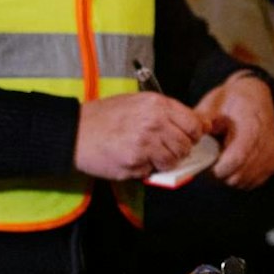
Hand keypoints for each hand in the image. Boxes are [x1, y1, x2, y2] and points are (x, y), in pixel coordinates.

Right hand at [75, 93, 206, 180]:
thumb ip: (167, 112)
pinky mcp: (134, 161)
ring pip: (173, 160)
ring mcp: (145, 143)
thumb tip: (198, 124)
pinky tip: (132, 158)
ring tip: (147, 154)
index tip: (188, 137)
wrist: (74, 131)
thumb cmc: (106, 117)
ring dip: (164, 161)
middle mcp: (155, 122)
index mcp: (158, 104)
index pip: (195, 124)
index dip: (194, 134)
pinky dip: (146, 169)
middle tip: (163, 148)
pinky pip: (153, 171)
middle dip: (179, 150)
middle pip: (186, 145)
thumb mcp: (138, 103)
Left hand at [196, 72, 273, 190]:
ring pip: (244, 182)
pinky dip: (239, 177)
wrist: (257, 96)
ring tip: (224, 159)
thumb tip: (188, 138)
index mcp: (252, 127)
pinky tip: (234, 163)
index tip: (205, 165)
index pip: (236, 159)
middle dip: (219, 174)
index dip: (217, 169)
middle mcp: (266, 144)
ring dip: (229, 176)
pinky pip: (251, 182)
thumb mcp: (214, 104)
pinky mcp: (273, 164)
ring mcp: (271, 156)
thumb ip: (201, 122)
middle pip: (239, 175)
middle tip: (211, 161)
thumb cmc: (235, 101)